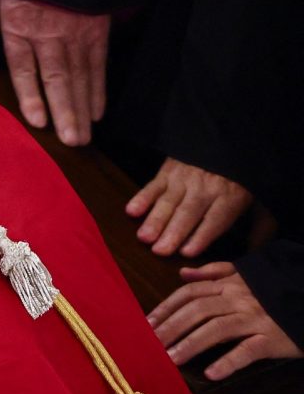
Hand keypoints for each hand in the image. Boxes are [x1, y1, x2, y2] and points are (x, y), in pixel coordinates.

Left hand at [0, 0, 108, 146]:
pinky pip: (98, 66)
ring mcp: (76, 36)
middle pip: (58, 79)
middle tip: (71, 142)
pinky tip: (97, 113)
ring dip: (82, 109)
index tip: (39, 122)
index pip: (25, 70)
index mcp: (20, 30)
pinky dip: (99, 90)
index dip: (32, 97)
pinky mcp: (96, 33)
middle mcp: (49, 37)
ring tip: (83, 137)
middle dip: (65, 112)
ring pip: (80, 77)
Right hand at [126, 157, 251, 256]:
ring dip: (155, 219)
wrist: (227, 141)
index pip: (215, 219)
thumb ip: (261, 226)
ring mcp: (185, 178)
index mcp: (230, 196)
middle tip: (160, 250)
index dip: (201, 235)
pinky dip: (141, 198)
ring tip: (144, 237)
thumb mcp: (259, 200)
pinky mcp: (167, 172)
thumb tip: (257, 249)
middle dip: (174, 232)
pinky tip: (132, 211)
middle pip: (189, 212)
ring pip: (169, 201)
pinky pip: (153, 186)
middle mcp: (206, 187)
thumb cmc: (240, 180)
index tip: (188, 252)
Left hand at [148, 262, 301, 380]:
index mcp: (230, 284)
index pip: (190, 293)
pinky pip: (248, 349)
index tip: (146, 323)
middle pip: (197, 310)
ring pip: (217, 328)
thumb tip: (183, 272)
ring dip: (190, 344)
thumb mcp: (247, 276)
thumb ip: (214, 272)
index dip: (166, 307)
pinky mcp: (273, 338)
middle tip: (150, 344)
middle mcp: (239, 299)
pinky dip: (229, 361)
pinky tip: (211, 373)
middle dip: (171, 327)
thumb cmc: (276, 293)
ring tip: (170, 359)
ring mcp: (256, 318)